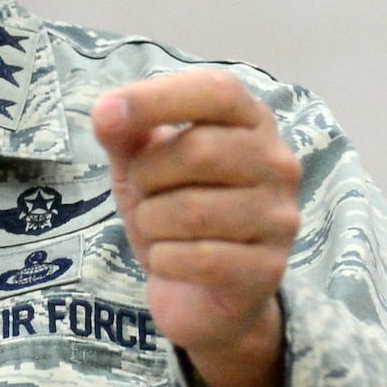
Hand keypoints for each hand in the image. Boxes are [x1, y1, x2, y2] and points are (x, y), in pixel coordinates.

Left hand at [92, 70, 299, 386]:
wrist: (200, 294)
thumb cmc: (172, 213)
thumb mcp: (141, 165)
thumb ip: (125, 133)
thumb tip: (106, 112)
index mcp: (251, 123)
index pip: (216, 92)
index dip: (158, 98)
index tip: (106, 114)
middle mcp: (278, 163)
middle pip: (199, 151)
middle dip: (148, 176)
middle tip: (144, 195)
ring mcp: (280, 217)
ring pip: (193, 210)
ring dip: (152, 222)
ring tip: (157, 230)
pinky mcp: (269, 269)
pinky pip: (199, 258)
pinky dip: (164, 260)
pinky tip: (169, 260)